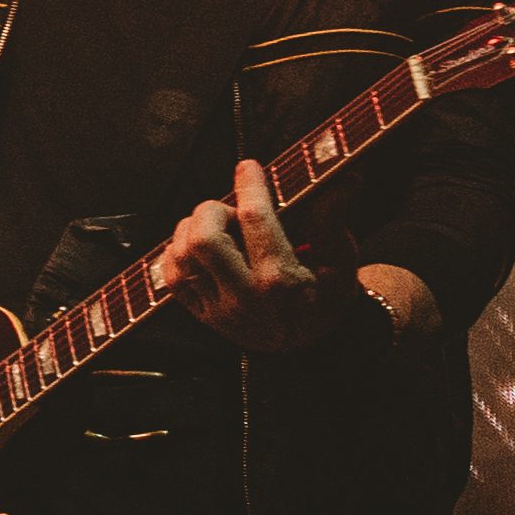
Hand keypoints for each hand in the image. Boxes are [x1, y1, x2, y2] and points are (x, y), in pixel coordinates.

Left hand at [154, 159, 397, 351]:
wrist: (309, 347)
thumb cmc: (327, 299)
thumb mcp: (341, 264)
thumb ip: (333, 222)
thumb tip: (344, 181)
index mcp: (282, 282)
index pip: (255, 220)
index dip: (250, 186)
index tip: (248, 167)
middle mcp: (244, 298)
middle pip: (204, 238)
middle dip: (213, 210)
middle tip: (234, 211)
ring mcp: (217, 309)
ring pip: (181, 253)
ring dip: (194, 228)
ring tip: (222, 229)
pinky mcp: (199, 315)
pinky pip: (169, 273)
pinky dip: (178, 250)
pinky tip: (201, 246)